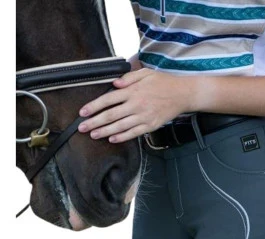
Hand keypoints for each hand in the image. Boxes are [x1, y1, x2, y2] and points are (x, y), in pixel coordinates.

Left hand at [77, 68, 198, 142]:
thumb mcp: (145, 73)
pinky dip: (122, 137)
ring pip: (120, 126)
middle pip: (111, 115)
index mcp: (132, 91)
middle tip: (82, 127)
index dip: (94, 106)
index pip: (108, 99)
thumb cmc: (164, 82)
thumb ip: (128, 78)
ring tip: (94, 135)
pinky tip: (112, 139)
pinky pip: (133, 133)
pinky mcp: (150, 125)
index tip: (83, 112)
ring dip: (105, 131)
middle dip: (95, 122)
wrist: (182, 94)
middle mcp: (136, 104)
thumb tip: (114, 83)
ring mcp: (143, 116)